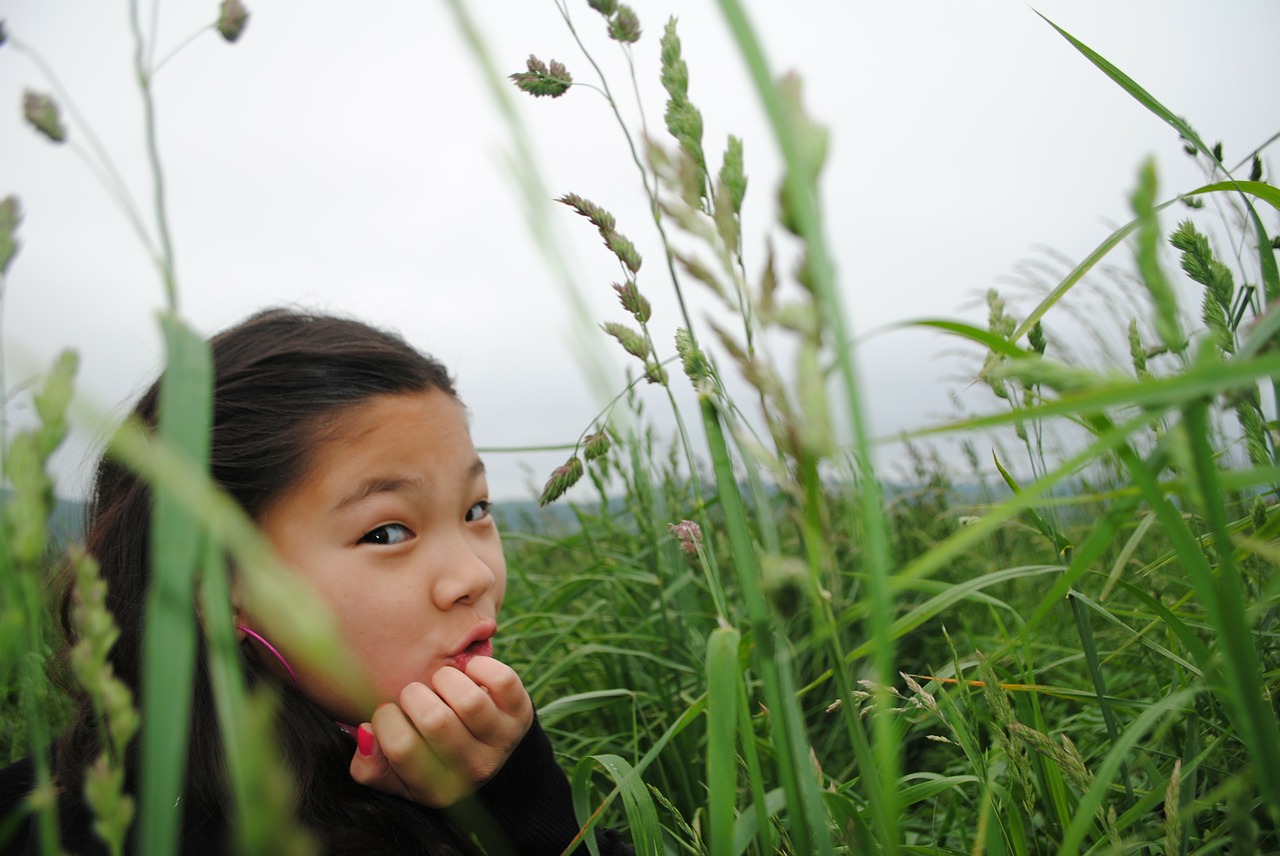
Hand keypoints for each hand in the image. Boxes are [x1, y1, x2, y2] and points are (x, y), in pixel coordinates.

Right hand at [348, 657, 533, 806]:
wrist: (493, 755)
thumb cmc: (434, 758)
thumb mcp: (398, 774)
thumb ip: (370, 765)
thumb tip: (366, 732)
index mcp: (437, 789)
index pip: (402, 746)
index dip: (385, 719)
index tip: (389, 712)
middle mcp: (474, 770)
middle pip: (435, 720)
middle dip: (414, 696)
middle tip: (415, 697)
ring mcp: (502, 741)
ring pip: (468, 699)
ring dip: (444, 679)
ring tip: (440, 685)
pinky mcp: (522, 712)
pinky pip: (500, 679)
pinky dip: (479, 666)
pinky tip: (468, 674)